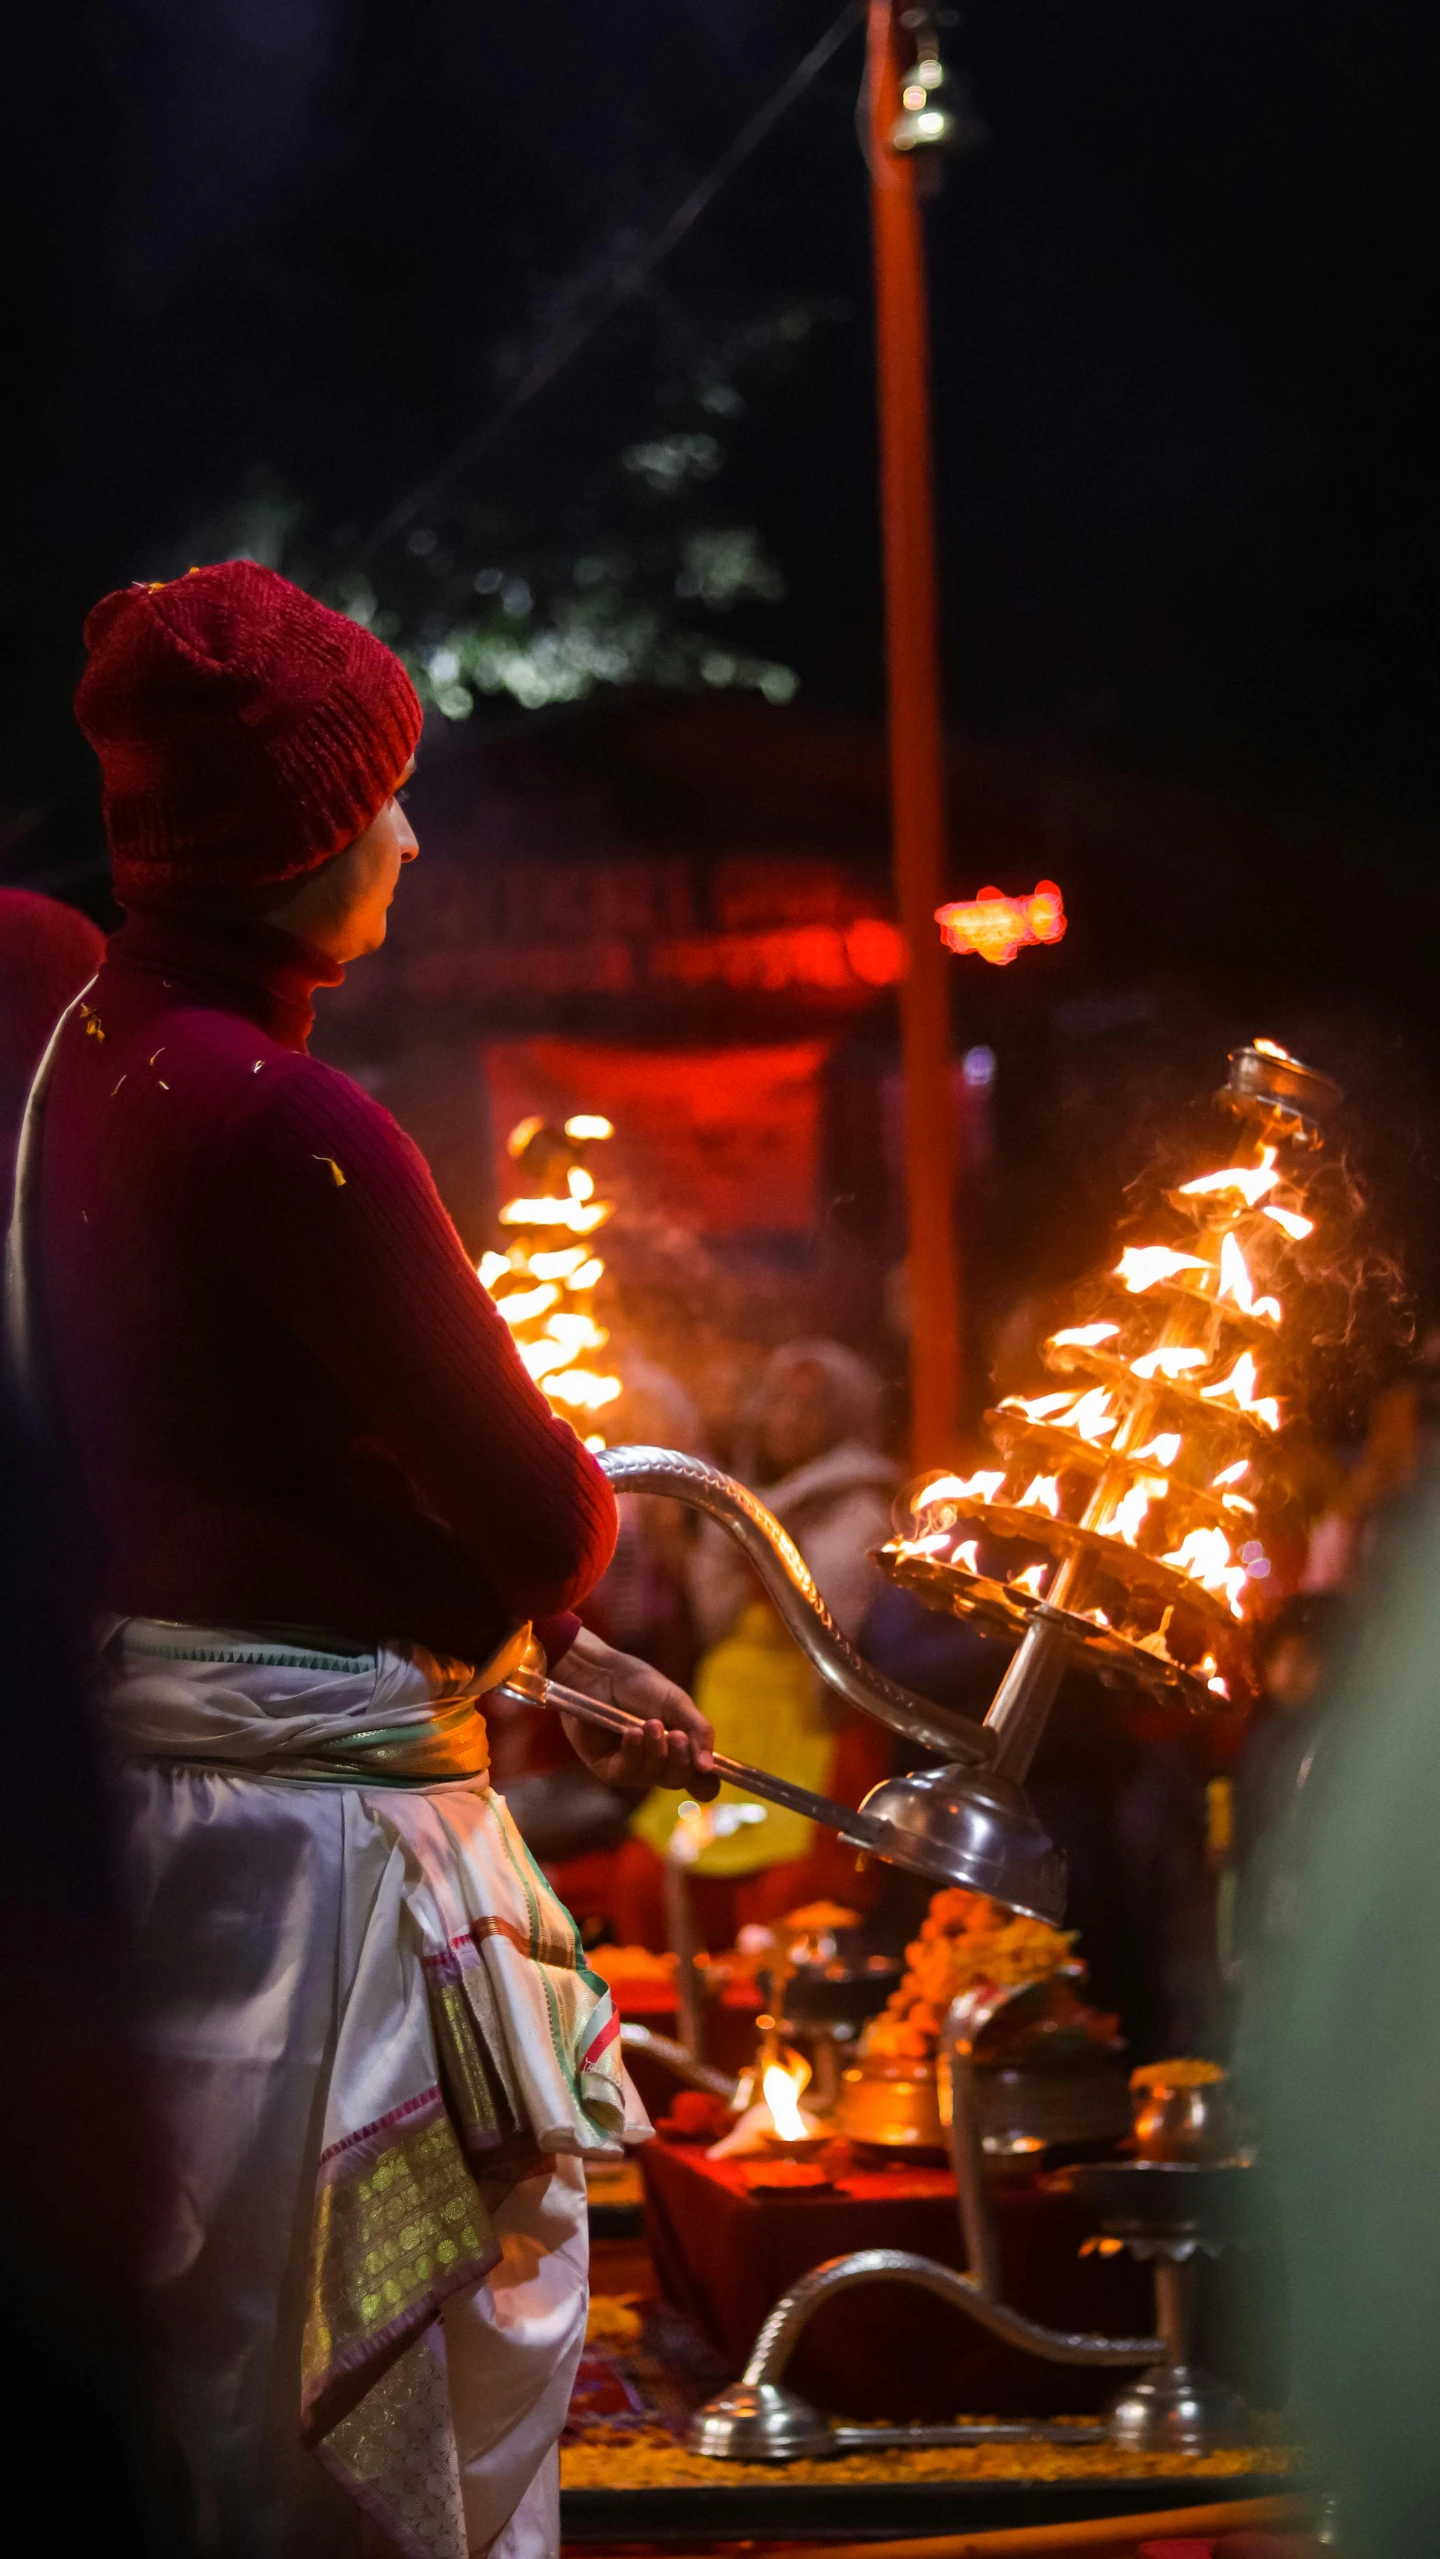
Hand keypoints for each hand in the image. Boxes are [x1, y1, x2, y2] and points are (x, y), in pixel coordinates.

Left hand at [551, 1627, 718, 1799]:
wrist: (600, 1674)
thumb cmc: (640, 1685)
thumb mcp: (677, 1703)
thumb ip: (698, 1732)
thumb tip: (708, 1767)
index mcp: (680, 1748)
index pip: (699, 1779)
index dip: (706, 1783)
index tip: (707, 1769)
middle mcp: (658, 1763)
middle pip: (678, 1780)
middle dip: (680, 1760)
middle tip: (677, 1736)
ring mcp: (634, 1768)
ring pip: (654, 1776)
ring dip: (656, 1751)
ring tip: (650, 1724)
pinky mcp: (609, 1768)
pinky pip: (627, 1773)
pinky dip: (633, 1752)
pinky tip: (632, 1733)